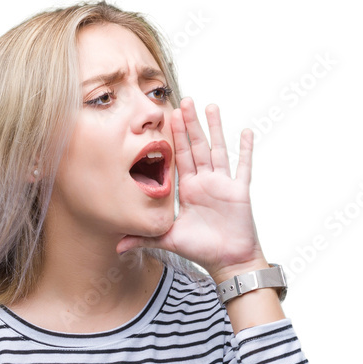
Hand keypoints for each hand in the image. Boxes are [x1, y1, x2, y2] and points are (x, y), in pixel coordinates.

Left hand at [117, 97, 266, 282]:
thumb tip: (116, 247)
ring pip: (217, 150)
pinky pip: (243, 167)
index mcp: (187, 190)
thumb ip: (143, 238)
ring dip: (214, 129)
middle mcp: (204, 183)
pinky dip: (245, 150)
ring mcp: (222, 184)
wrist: (227, 262)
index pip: (179, 158)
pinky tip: (246, 131)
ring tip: (210, 106)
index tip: (169, 116)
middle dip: (190, 125)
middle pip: (197, 147)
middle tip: (184, 101)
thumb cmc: (201, 250)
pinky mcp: (239, 191)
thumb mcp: (168, 240)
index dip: (175, 138)